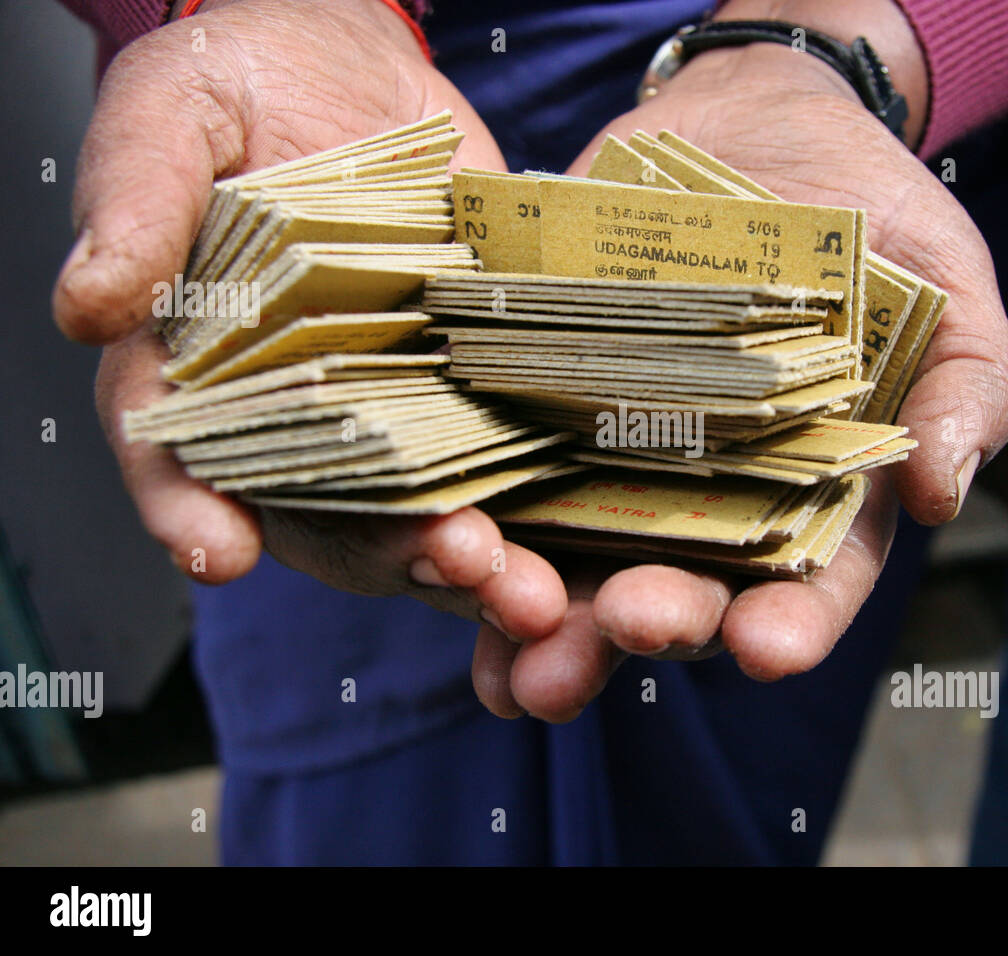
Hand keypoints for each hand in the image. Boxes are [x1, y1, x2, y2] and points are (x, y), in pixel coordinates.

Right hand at [55, 0, 566, 636]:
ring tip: (525, 588)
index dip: (189, 508)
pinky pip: (500, 465)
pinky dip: (538, 510)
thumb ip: (138, 199)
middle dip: (382, 553)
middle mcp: (295, 410)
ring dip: (471, 561)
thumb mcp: (178, 112)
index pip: (178, 453)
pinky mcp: (472, 389)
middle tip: (451, 563)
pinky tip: (578, 542)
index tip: (218, 553)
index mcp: (198, 368)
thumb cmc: (246, 83)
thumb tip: (86, 304)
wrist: (361, 67)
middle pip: (322, 514)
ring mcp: (392, 408)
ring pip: (419, 514)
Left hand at [471, 30, 1007, 719]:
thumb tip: (941, 494)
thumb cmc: (872, 219)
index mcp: (811, 495)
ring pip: (577, 559)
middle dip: (654, 620)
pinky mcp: (540, 398)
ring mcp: (616, 452)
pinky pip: (499, 470)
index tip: (768, 649)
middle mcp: (707, 497)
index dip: (792, 625)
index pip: (807, 583)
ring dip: (546, 620)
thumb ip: (964, 391)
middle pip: (682, 587)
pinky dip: (472, 521)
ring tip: (523, 658)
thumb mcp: (948, 294)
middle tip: (629, 626)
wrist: (757, 125)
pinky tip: (448, 558)